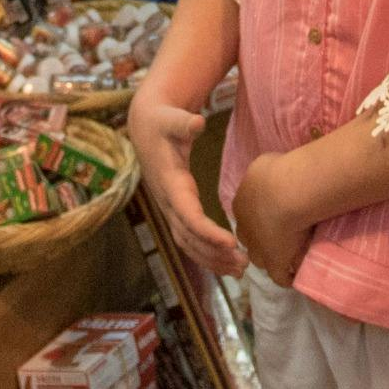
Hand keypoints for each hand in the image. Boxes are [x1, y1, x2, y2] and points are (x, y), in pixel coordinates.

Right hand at [129, 91, 244, 275]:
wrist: (145, 128)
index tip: (231, 242)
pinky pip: (189, 239)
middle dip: (214, 254)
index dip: (207, 231)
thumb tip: (197, 122)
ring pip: (188, 244)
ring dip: (212, 260)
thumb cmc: (163, 122)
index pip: (188, 215)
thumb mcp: (172, 118)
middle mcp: (168, 202)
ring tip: (240, 270)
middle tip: (243, 264)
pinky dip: (206, 254)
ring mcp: (170, 209)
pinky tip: (226, 263)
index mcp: (170, 183)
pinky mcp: (176, 211)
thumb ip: (184, 122)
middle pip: (189, 237)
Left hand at [228, 153, 315, 288]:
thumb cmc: (274, 173)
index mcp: (241, 204)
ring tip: (290, 255)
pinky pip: (280, 276)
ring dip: (273, 257)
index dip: (259, 217)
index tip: (274, 215)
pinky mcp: (275, 263)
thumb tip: (268, 174)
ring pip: (261, 259)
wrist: (285, 193)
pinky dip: (287, 277)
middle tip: (280, 235)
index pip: (247, 216)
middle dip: (261, 239)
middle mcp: (245, 229)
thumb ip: (263, 174)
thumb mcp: (263, 165)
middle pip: (250, 239)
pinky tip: (296, 276)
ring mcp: (259, 249)